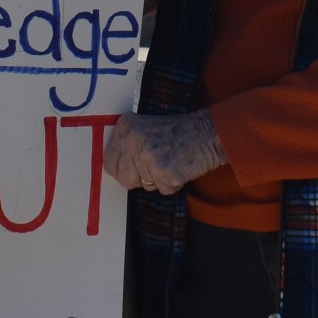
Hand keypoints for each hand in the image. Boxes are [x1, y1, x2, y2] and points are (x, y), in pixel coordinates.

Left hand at [103, 110, 227, 194]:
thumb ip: (128, 144)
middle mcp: (133, 140)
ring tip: (172, 160)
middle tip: (157, 165)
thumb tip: (114, 170)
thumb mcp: (146, 128)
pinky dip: (173, 184)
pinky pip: (163, 190)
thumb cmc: (180, 132)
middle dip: (140, 179)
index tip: (133, 168)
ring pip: (144, 186)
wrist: (209, 132)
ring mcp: (148, 156)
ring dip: (159, 180)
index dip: (122, 170)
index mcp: (126, 126)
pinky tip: (181, 166)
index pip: (109, 162)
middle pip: (124, 178)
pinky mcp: (164, 171)